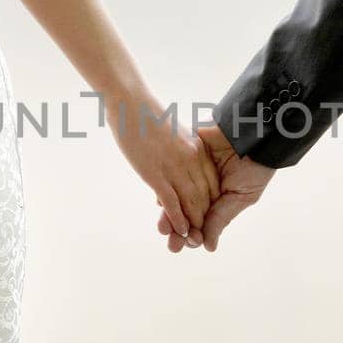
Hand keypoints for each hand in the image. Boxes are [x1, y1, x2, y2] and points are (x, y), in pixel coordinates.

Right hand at [114, 100, 218, 248]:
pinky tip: (181, 230)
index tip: (210, 215)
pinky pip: (172, 201)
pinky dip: (178, 219)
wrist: (131, 103)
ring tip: (193, 240)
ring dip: (193, 224)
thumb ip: (182, 146)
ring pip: (191, 202)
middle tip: (204, 234)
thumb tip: (181, 157)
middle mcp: (191, 159)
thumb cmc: (148, 114)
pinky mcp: (156, 174)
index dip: (211, 201)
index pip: (211, 181)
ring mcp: (174, 167)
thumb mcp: (174, 131)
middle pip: (204, 195)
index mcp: (197, 148)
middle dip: (204, 217)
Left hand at [158, 124, 273, 252]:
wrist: (253, 133)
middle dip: (174, 230)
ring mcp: (189, 172)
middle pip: (182, 213)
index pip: (198, 223)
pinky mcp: (182, 156)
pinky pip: (168, 174)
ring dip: (167, 214)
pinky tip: (161, 202)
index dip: (191, 236)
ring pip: (172, 197)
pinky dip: (164, 188)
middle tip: (172, 244)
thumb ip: (221, 219)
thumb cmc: (254, 166)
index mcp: (215, 200)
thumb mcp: (242, 196)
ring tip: (164, 228)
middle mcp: (199, 189)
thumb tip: (208, 247)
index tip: (187, 245)